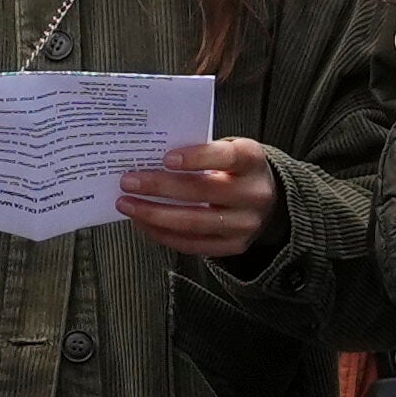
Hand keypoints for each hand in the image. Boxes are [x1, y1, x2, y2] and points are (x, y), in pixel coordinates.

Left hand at [113, 135, 279, 260]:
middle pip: (202, 192)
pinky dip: (162, 234)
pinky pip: (192, 244)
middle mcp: (253, 194)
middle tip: (128, 182)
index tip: (165, 158)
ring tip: (127, 205)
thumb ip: (199, 152)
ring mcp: (245, 224)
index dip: (196, 158)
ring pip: (193, 223)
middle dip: (159, 188)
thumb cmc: (235, 168)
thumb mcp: (228, 150)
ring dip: (154, 215)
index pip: (225, 157)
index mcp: (252, 161)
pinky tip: (142, 222)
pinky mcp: (233, 246)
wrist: (268, 199)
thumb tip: (149, 159)